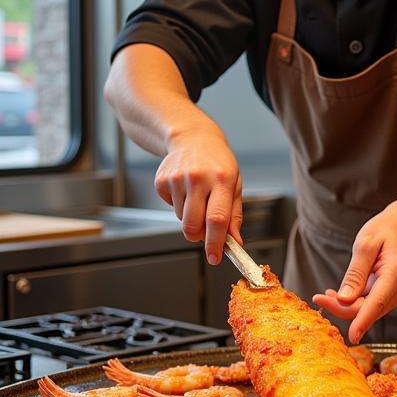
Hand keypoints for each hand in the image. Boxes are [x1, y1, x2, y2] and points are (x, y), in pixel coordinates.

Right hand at [154, 120, 242, 265]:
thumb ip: (234, 215)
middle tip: (205, 232)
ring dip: (190, 218)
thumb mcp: (234, 184)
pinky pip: (170, 207)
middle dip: (199, 237)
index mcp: (222, 179)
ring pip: (181, 219)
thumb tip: (235, 242)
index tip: (214, 258)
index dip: (215, 243)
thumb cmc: (218, 163)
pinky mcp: (161, 180)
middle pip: (193, 225)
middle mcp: (198, 178)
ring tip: (197, 197)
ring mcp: (177, 178)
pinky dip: (178, 205)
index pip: (217, 219)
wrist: (193, 138)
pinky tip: (185, 188)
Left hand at [311, 203, 396, 343]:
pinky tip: (346, 293)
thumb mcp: (365, 243)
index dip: (363, 321)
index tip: (352, 336)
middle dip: (344, 307)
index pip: (377, 302)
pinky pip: (377, 303)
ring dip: (351, 305)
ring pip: (373, 309)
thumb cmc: (387, 229)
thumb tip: (343, 300)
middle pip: (371, 308)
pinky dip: (360, 301)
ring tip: (329, 292)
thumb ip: (355, 273)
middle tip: (320, 297)